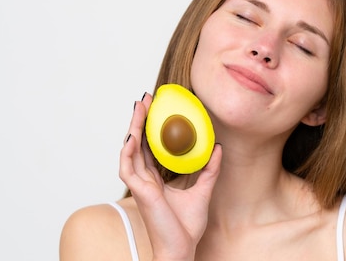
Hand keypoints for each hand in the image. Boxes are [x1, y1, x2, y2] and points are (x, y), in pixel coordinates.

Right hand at [119, 93, 221, 260]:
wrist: (181, 249)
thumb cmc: (186, 228)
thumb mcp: (203, 191)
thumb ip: (209, 170)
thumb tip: (217, 147)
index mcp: (156, 179)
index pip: (150, 147)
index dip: (150, 127)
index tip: (155, 108)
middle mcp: (145, 179)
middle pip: (139, 143)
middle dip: (140, 120)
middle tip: (145, 98)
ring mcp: (140, 185)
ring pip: (130, 150)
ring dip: (133, 127)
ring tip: (139, 107)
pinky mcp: (138, 192)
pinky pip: (127, 167)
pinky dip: (128, 150)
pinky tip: (133, 135)